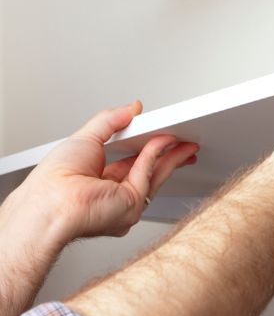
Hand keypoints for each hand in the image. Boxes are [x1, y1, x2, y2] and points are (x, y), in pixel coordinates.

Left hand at [9, 101, 198, 241]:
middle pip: (147, 169)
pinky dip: (158, 154)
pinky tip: (165, 140)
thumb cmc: (52, 185)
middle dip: (166, 151)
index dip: (145, 147)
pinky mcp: (132, 205)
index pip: (128, 163)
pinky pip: (149, 173)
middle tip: (180, 135)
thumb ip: (110, 120)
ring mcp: (124, 203)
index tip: (157, 133)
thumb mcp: (83, 138)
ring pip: (154, 172)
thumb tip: (131, 109)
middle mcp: (112, 196)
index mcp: (97, 183)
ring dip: (170, 152)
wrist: (48, 206)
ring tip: (181, 135)